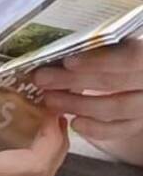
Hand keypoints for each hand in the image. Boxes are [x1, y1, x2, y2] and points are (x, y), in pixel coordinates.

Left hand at [31, 46, 142, 164]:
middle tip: (42, 79)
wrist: (133, 77)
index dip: (98, 60)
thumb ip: (94, 48)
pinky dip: (96, 128)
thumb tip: (56, 53)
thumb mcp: (112, 46)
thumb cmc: (115, 57)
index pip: (129, 57)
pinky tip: (75, 123)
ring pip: (117, 108)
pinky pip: (120, 129)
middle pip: (115, 83)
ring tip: (50, 100)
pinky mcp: (139, 122)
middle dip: (75, 81)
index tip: (68, 61)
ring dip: (79, 105)